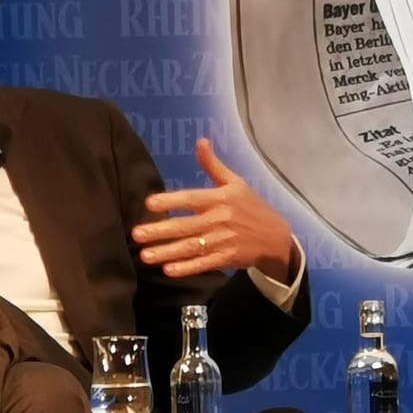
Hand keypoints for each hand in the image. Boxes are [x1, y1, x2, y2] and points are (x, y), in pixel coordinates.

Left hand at [131, 139, 295, 279]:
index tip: (149, 203)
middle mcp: (221, 219)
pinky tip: (169, 270)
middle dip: (160, 231)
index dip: (171, 201)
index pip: (192, 199)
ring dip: (167, 252)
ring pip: (191, 247)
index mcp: (221, 198)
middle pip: (186, 226)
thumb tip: (201, 141)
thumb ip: (213, 165)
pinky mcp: (228, 258)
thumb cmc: (252, 207)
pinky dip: (187, 268)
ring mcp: (224, 241)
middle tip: (136, 235)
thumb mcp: (236, 183)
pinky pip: (204, 264)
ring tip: (145, 256)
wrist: (276, 238)